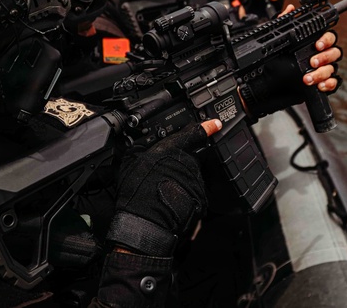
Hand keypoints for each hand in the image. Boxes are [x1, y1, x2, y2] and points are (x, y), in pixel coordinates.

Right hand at [107, 119, 221, 256]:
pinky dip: (185, 197)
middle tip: (163, 175)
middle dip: (180, 165)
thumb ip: (140, 149)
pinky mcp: (201, 199)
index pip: (194, 133)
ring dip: (182, 182)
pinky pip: (194, 194)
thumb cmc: (138, 191)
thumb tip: (139, 145)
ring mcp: (196, 181)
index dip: (207, 127)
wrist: (147, 221)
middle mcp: (189, 163)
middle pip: (190, 159)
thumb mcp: (131, 161)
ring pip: (192, 177)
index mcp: (173, 149)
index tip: (215, 124)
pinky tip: (171, 202)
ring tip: (164, 192)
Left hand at [281, 3, 342, 93]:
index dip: (326, 39)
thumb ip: (283, 23)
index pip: (328, 36)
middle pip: (335, 52)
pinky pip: (333, 82)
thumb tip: (290, 8)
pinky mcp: (322, 83)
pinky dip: (328, 84)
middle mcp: (321, 55)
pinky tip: (319, 86)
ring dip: (322, 73)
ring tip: (307, 78)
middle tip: (312, 61)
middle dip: (325, 57)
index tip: (318, 44)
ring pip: (332, 68)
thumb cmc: (276, 60)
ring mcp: (323, 69)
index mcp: (314, 43)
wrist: (269, 83)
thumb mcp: (276, 41)